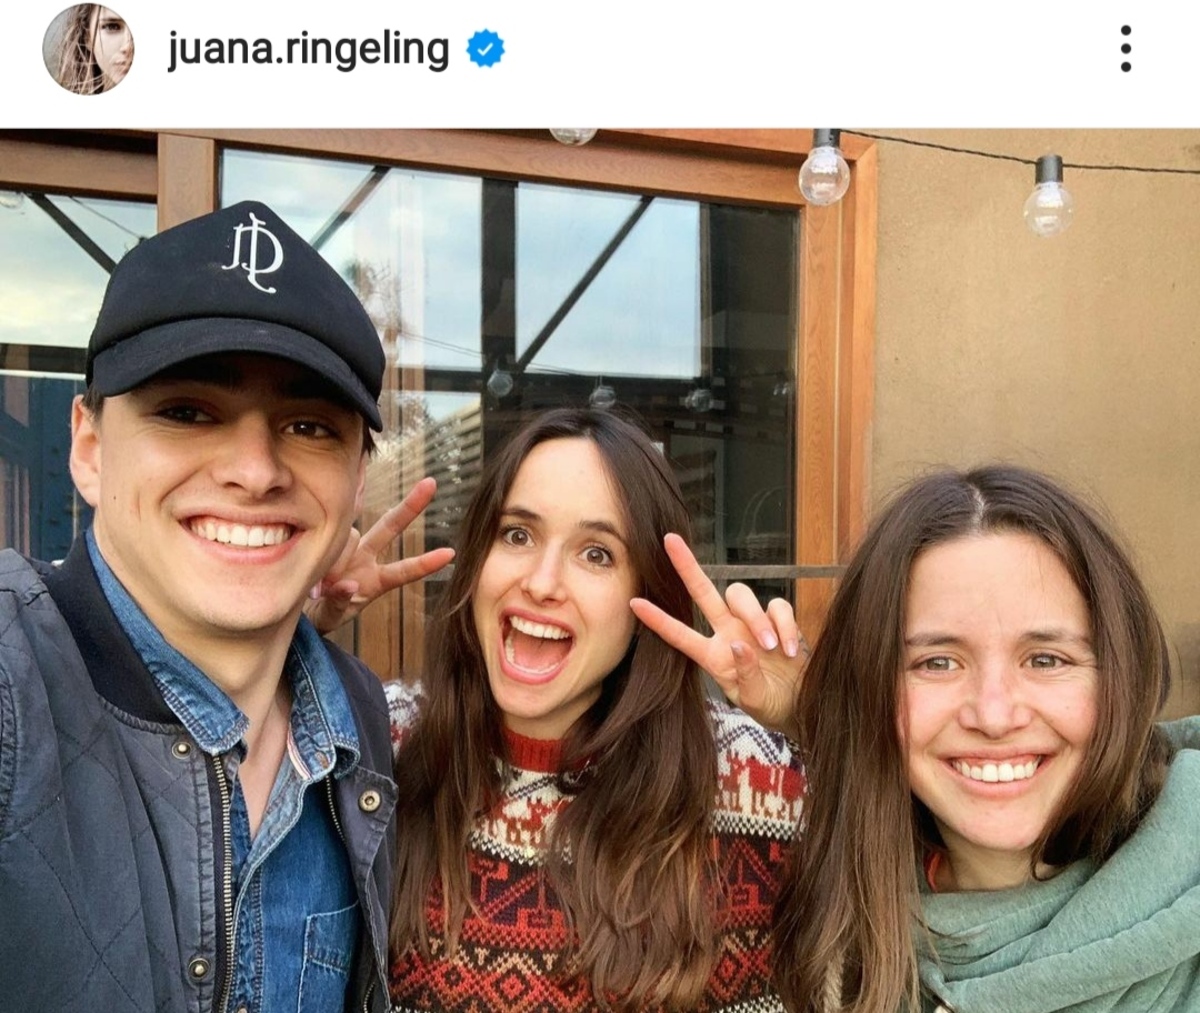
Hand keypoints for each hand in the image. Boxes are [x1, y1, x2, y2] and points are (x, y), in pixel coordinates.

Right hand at [306, 477, 455, 633]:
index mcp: (375, 580)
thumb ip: (340, 603)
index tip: (450, 554)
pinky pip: (328, 536)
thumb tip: (347, 585)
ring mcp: (347, 546)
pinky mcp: (326, 540)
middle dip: (410, 506)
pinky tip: (317, 576)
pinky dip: (322, 555)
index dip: (425, 563)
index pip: (404, 570)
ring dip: (336, 559)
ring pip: (349, 536)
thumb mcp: (333, 616)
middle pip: (389, 526)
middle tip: (431, 483)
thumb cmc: (323, 613)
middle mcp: (365, 557)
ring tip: (318, 585)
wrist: (299, 607)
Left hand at [629, 533, 807, 736]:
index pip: (680, 635)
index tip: (634, 603)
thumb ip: (746, 676)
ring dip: (755, 617)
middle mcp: (728, 634)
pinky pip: (778, 606)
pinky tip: (789, 650)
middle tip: (669, 540)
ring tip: (771, 647)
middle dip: (687, 566)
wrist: (800, 705)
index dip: (658, 620)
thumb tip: (739, 644)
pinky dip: (784, 625)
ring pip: (741, 596)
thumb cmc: (771, 705)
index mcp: (713, 657)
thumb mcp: (755, 701)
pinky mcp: (778, 620)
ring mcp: (752, 625)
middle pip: (704, 592)